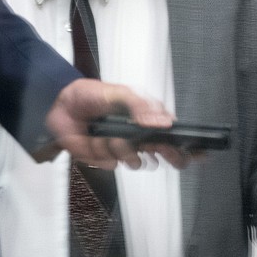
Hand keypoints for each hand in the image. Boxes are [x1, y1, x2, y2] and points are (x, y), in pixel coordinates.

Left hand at [42, 78, 184, 168]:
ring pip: (135, 161)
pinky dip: (102, 153)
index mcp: (144, 118)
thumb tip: (162, 121)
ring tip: (110, 137)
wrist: (59, 105)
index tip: (198, 153)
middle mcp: (136, 136)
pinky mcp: (104, 158)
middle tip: (157, 149)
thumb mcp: (118, 93)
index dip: (185, 145)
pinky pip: (111, 163)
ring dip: (123, 150)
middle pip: (162, 154)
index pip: (171, 134)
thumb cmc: (89, 95)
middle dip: (164, 155)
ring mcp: (121, 148)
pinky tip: (95, 140)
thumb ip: (140, 106)